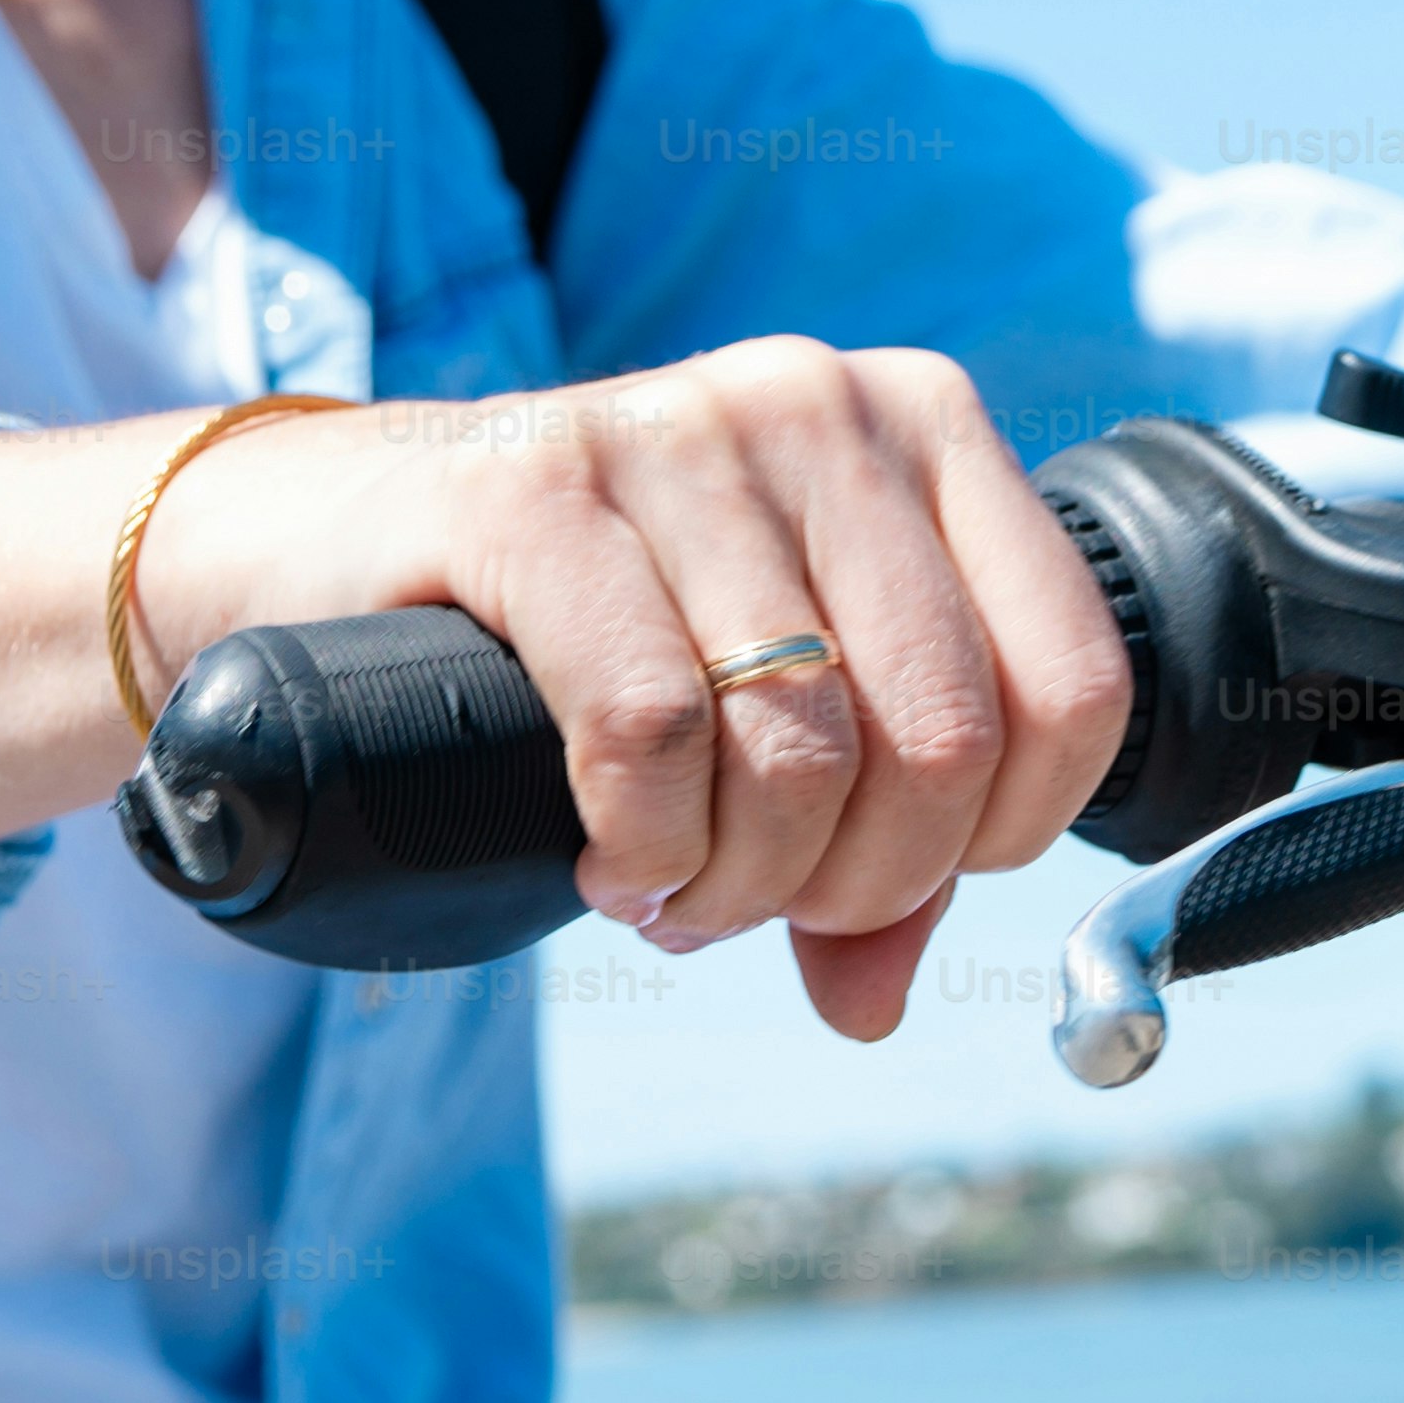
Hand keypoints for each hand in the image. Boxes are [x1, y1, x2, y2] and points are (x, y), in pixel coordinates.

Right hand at [136, 341, 1129, 1037]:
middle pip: (941, 739)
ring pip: (798, 747)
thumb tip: (876, 1000)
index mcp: (927, 430)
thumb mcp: (765, 709)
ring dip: (733, 882)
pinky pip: (652, 726)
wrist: (330, 544)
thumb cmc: (584, 629)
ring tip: (668, 882)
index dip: (993, 841)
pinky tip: (608, 854)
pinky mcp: (534, 483)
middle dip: (847, 884)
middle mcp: (821, 402)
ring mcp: (679, 425)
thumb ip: (865, 842)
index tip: (879, 877)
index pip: (1074, 688)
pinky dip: (642, 840)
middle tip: (744, 904)